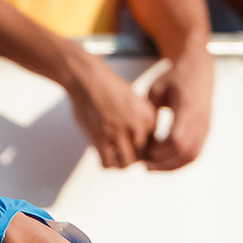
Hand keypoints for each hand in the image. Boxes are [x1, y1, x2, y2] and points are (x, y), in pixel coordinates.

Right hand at [62, 48, 157, 170]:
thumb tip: (143, 144)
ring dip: (120, 164)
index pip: (154, 145)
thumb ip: (142, 120)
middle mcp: (136, 126)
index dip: (144, 149)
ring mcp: (118, 133)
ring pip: (126, 163)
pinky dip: (106, 164)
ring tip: (114, 157)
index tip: (134, 146)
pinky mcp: (100, 139)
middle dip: (133, 157)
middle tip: (122, 153)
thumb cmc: (109, 88)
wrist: (88, 79)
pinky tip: (103, 156)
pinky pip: (107, 164)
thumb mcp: (135, 100)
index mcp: (148, 116)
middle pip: (141, 157)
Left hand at [143, 47, 213, 170]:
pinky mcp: (205, 132)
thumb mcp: (157, 89)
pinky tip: (163, 162)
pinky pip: (194, 155)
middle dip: (162, 162)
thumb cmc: (174, 78)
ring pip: (190, 157)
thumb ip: (147, 110)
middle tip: (144, 164)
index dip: (159, 150)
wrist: (198, 69)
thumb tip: (136, 133)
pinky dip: (179, 162)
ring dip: (170, 166)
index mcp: (188, 108)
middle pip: (183, 153)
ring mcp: (205, 127)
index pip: (176, 140)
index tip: (145, 150)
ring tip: (152, 166)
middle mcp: (200, 120)